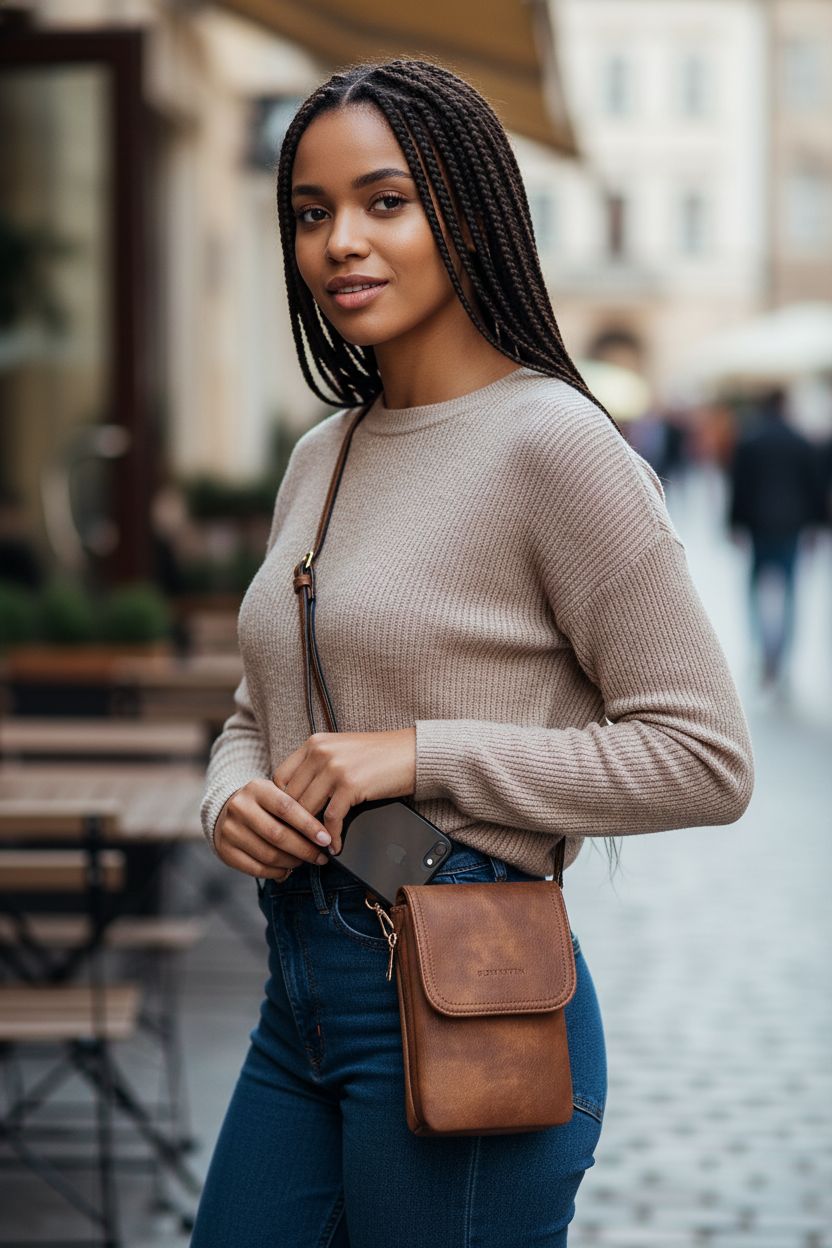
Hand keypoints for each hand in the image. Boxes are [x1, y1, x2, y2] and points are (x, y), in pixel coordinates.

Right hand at [213, 778, 333, 879]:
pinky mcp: (225, 850)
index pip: (287, 808)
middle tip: (321, 857)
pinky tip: (287, 870)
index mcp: (257, 789)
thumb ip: (298, 808)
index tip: (327, 840)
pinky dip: (276, 873)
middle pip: (278, 835)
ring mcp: (230, 830)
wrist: (227, 811)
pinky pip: (256, 869)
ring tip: (304, 862)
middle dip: (304, 849)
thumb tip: (325, 836)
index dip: (309, 826)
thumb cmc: (264, 805)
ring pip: (268, 855)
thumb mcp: (277, 795)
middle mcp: (240, 807)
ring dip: (292, 863)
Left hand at [273, 728, 416, 853]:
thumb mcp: (341, 751)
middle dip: (294, 823)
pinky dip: (332, 837)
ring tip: (315, 847)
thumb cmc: (380, 756)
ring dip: (310, 834)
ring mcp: (335, 768)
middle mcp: (320, 752)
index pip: (280, 778)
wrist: (413, 752)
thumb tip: (297, 799)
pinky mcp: (351, 785)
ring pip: (307, 810)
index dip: (281, 804)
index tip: (288, 821)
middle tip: (298, 841)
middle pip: (290, 797)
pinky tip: (335, 846)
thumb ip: (317, 767)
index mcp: (314, 743)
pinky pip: (331, 819)